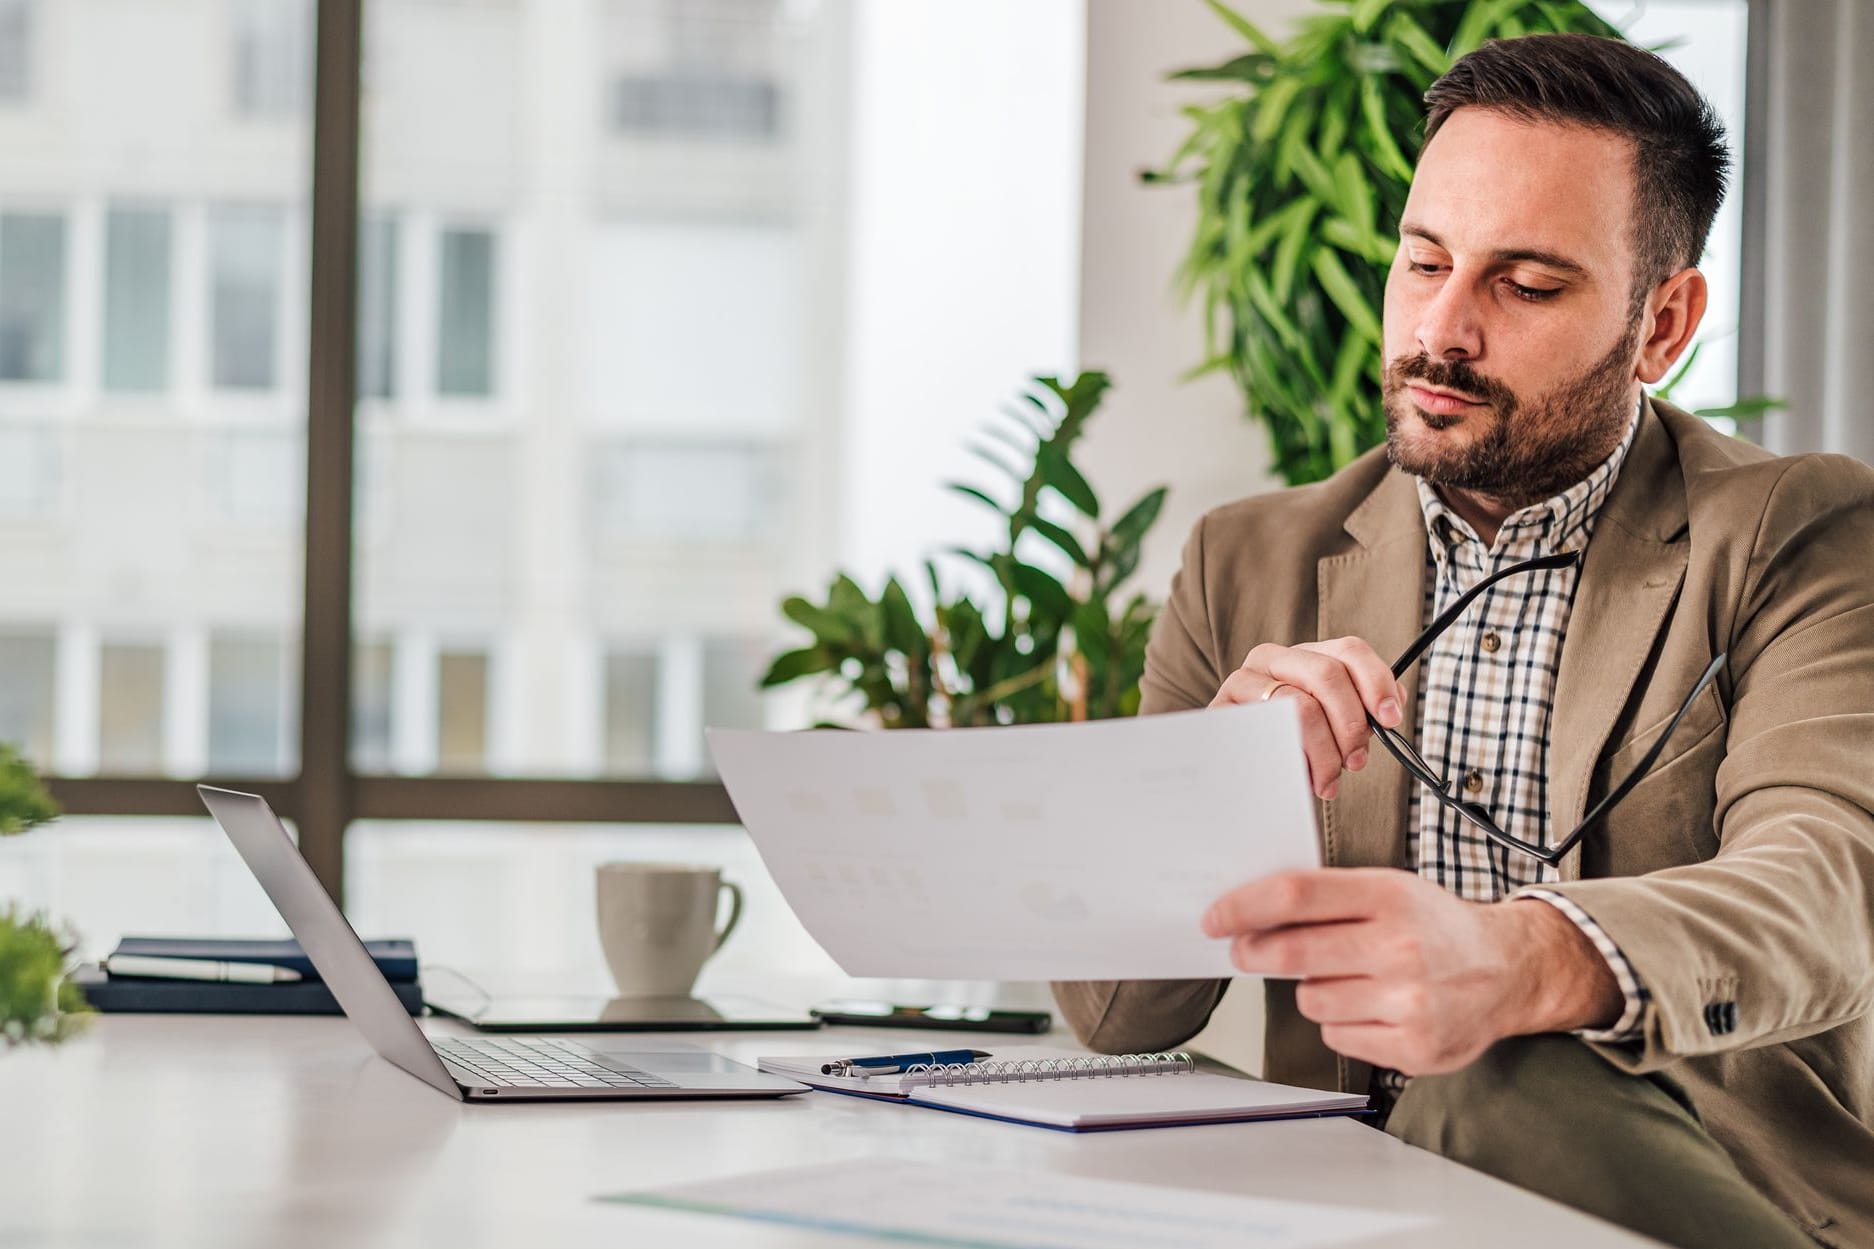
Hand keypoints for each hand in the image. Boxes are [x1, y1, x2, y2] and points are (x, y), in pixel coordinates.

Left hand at [1201, 868, 1622, 1074]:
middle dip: (1252, 952)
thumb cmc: (1438, 927)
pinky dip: (1342, 1022)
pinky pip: (1337, 1035)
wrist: (1510, 970)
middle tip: (1245, 951)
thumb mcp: (1390, 889)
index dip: (1242, 906)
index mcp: (1389, 896)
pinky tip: (1372, 1007)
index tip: (1215, 918)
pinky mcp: (1413, 1045)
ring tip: (1348, 978)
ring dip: (1311, 989)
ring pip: (1310, 999)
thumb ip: (1327, 897)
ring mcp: (1408, 1000)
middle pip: (1290, 952)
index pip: (1295, 895)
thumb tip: (1251, 909)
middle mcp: (1399, 947)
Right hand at [1209, 638, 1405, 799]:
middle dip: (1351, 724)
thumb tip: (1390, 707)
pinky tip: (1298, 774)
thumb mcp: (1328, 725)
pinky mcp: (1223, 709)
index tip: (1390, 719)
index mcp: (1304, 655)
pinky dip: (1293, 756)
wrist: (1236, 774)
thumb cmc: (1287, 747)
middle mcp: (1272, 657)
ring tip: (1326, 779)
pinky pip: (1270, 731)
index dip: (1377, 682)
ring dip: (1324, 752)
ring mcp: (1243, 680)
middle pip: (1329, 674)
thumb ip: (1358, 709)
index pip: (1350, 650)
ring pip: (1302, 706)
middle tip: (1355, 761)